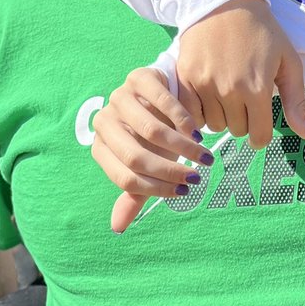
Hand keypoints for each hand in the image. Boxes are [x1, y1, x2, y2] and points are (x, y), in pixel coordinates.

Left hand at [91, 66, 211, 231]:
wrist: (166, 91)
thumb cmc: (156, 134)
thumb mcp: (148, 162)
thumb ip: (136, 191)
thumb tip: (117, 228)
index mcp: (101, 146)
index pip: (124, 178)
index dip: (155, 188)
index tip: (183, 191)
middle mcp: (104, 121)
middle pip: (136, 157)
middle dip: (169, 171)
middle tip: (197, 177)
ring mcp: (119, 96)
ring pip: (152, 131)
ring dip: (182, 148)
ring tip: (203, 157)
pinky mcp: (139, 77)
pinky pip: (163, 103)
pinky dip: (184, 121)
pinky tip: (198, 131)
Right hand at [177, 0, 304, 147]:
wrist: (224, 2)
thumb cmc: (262, 31)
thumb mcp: (288, 61)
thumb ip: (296, 101)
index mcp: (258, 89)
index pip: (259, 136)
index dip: (261, 134)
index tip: (259, 123)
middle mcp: (230, 91)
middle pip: (237, 131)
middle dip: (243, 120)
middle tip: (244, 98)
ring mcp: (204, 85)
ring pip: (213, 125)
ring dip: (222, 115)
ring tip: (227, 93)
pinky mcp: (185, 78)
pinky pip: (191, 114)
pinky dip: (199, 111)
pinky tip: (208, 95)